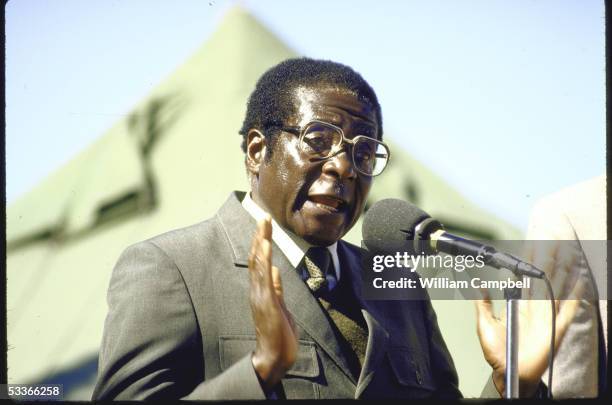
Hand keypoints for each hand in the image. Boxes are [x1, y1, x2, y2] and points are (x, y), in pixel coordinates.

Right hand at [248, 215, 297, 391]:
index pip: (259, 261)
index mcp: (261, 290)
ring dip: (261, 245)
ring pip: (259, 266)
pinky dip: (266, 266)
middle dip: (259, 236)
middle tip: (262, 216)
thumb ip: (276, 288)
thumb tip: (276, 270)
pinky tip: (267, 252)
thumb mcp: (280, 306)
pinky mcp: (269, 305)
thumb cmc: (278, 333)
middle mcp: (257, 290)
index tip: (263, 224)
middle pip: (256, 258)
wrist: (274, 356)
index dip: (260, 242)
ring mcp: (261, 297)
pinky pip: (267, 281)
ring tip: (263, 227)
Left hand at [474, 241, 583, 396]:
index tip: (531, 245)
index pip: (524, 278)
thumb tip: (476, 283)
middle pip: (543, 279)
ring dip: (562, 271)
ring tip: (567, 253)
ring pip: (556, 289)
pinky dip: (575, 297)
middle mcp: (533, 309)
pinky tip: (580, 283)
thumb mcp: (484, 324)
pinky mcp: (555, 330)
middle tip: (553, 240)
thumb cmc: (497, 352)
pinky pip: (567, 311)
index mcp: (518, 306)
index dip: (528, 262)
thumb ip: (482, 303)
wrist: (508, 373)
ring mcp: (546, 318)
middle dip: (548, 259)